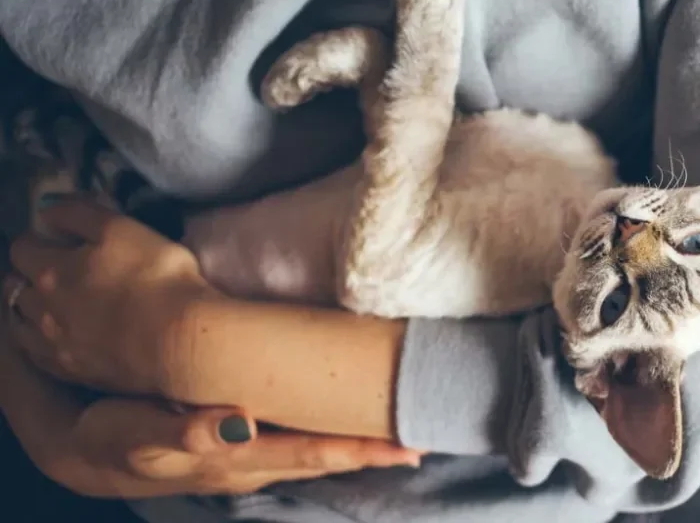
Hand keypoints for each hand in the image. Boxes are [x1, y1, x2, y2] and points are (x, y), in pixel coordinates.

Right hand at [0, 328, 421, 497]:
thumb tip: (240, 421)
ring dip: (362, 443)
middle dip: (377, 449)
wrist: (92, 448)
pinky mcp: (248, 439)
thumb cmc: (117, 436)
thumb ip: (188, 430)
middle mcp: (256, 459)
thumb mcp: (141, 433)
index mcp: (239, 457)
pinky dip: (333, 435)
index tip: (406, 444)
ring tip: (404, 432)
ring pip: (320, 449)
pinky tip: (350, 423)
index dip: (361, 449)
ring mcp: (254, 452)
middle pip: (330, 455)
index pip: (314, 453)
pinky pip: (301, 438)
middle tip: (426, 434)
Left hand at [4, 197, 211, 397]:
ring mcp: (57, 347)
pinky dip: (38, 343)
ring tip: (46, 305)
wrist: (180, 342)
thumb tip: (47, 210)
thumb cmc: (157, 277)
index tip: (54, 235)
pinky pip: (39, 358)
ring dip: (27, 310)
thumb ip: (80, 214)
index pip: (23, 248)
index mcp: (52, 270)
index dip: (36, 237)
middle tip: (49, 268)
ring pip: (21, 325)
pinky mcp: (76, 374)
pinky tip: (52, 340)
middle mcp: (44, 310)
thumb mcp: (124, 228)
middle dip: (26, 274)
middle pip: (16, 288)